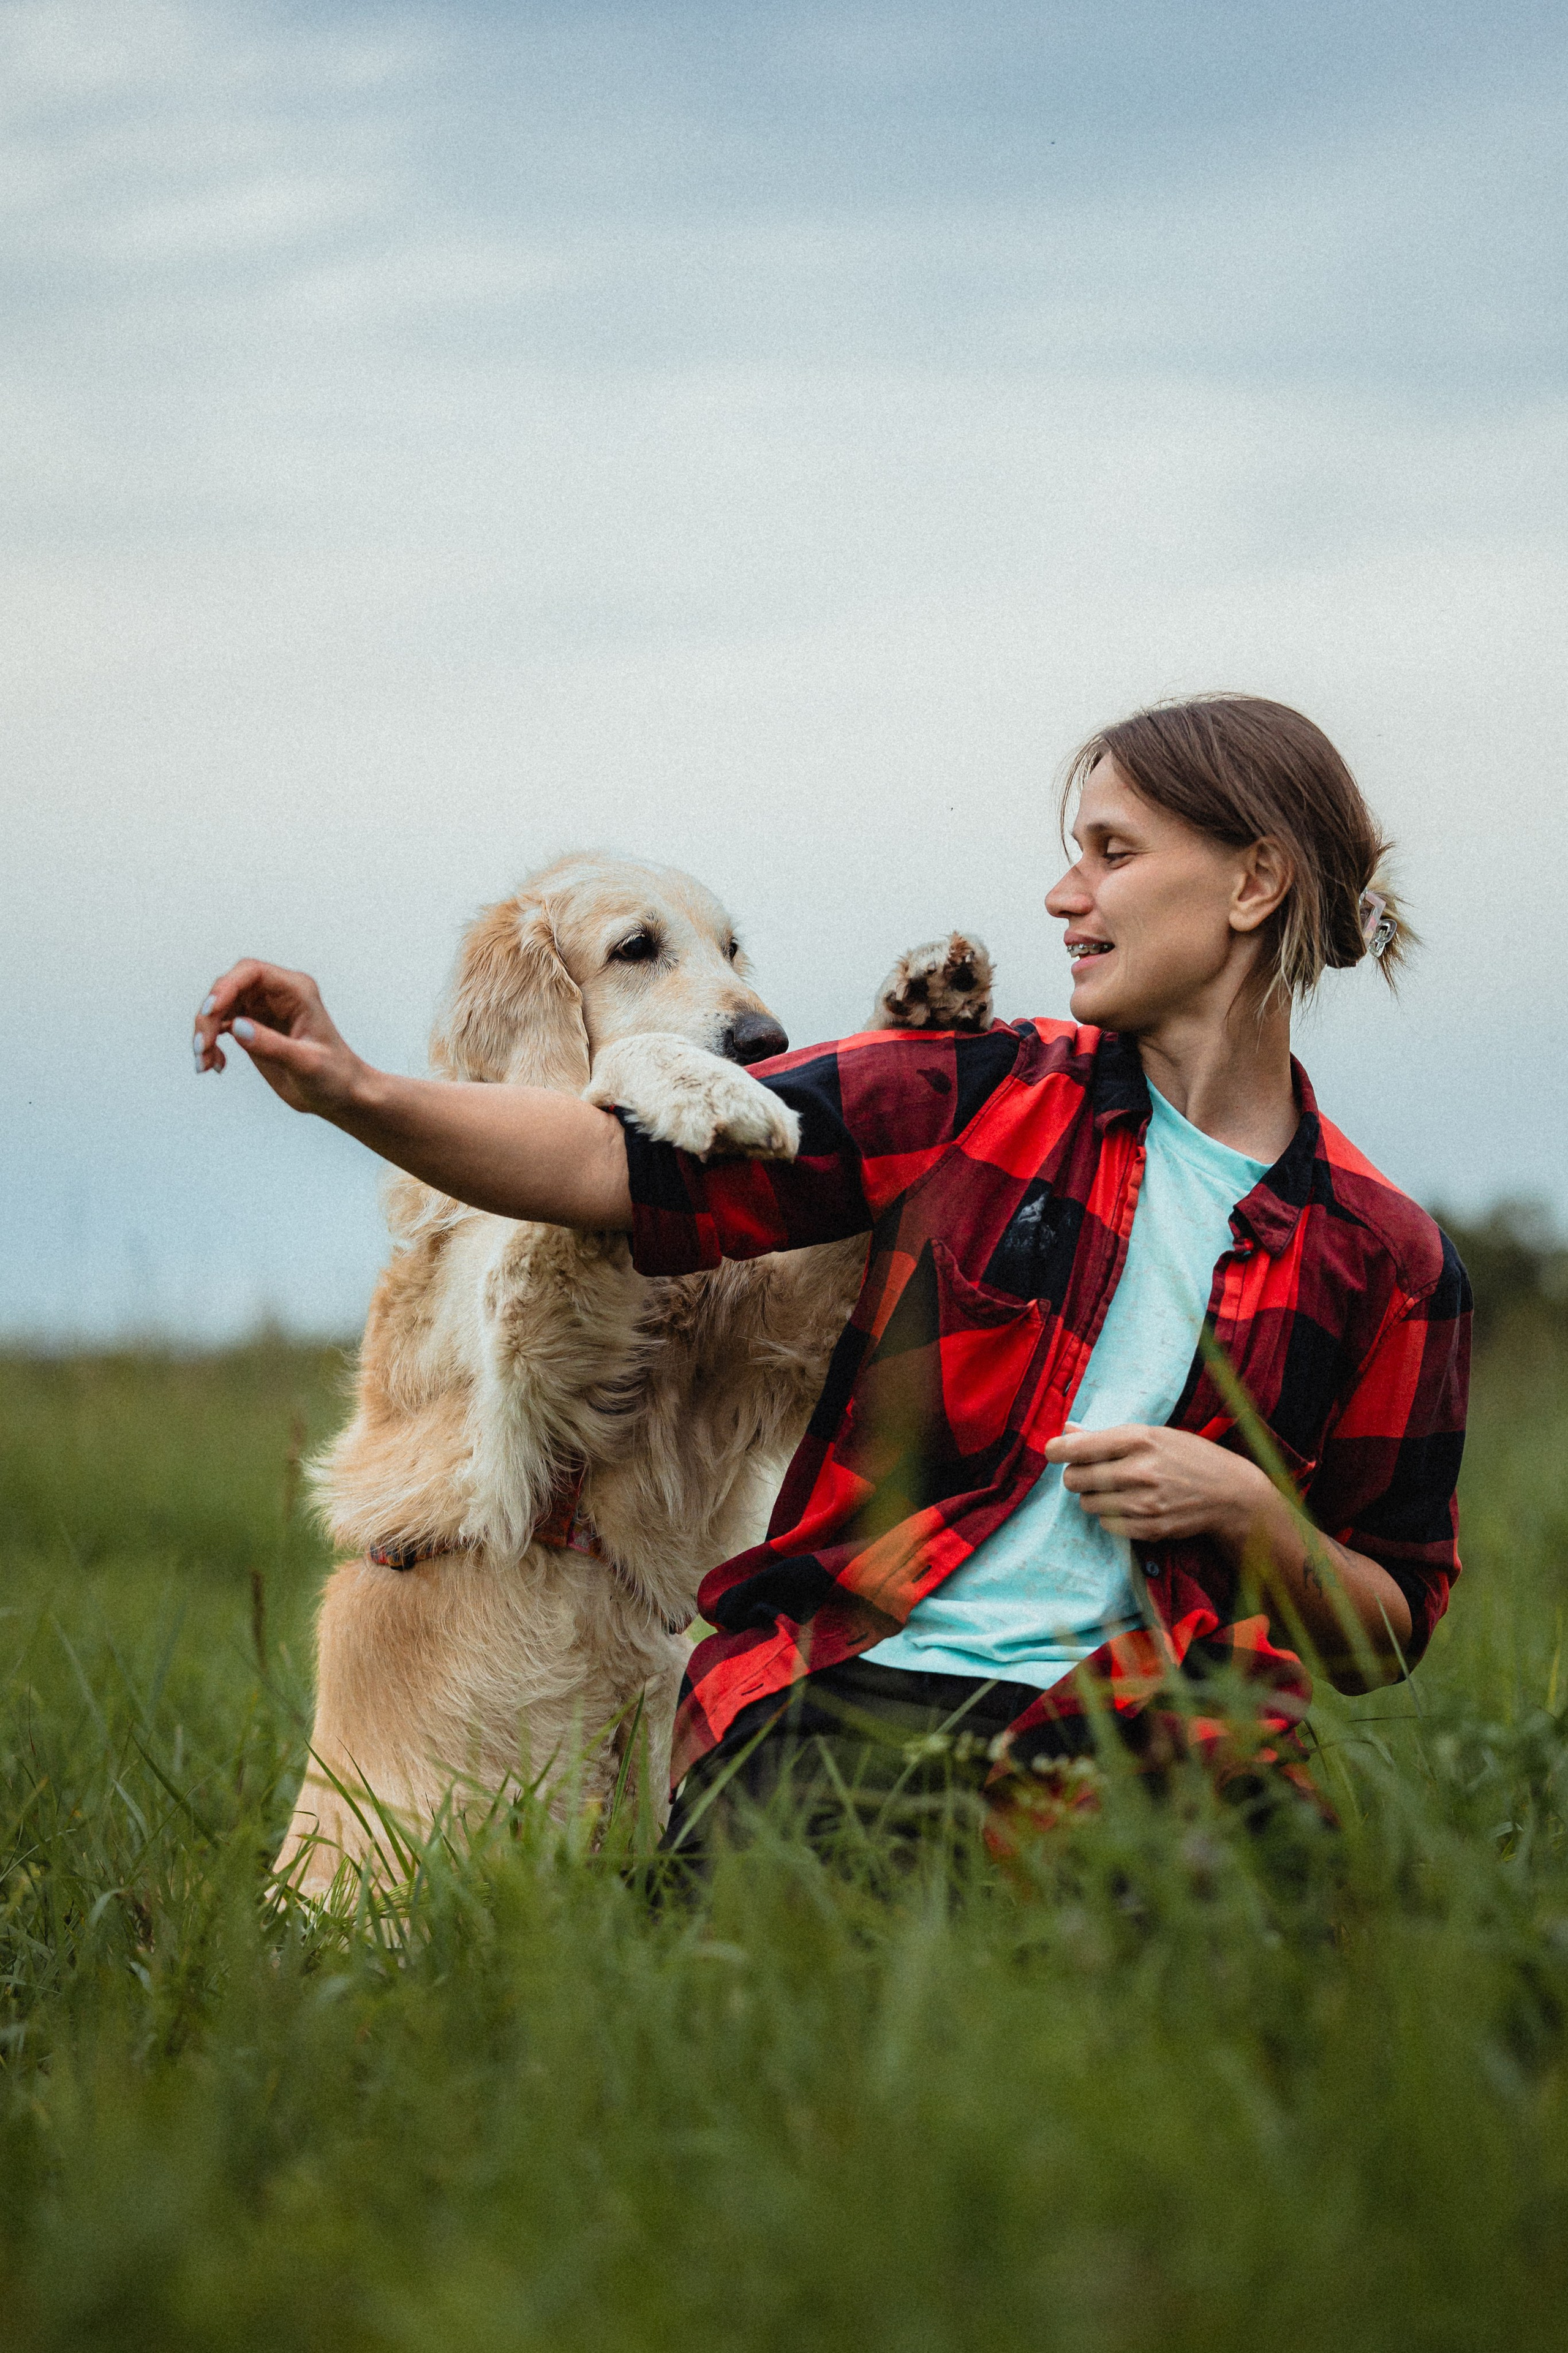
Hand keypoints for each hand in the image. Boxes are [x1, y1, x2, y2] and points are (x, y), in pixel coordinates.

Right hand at [193, 960, 362, 1116]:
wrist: (341, 1095)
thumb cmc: (335, 1076)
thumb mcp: (306, 1063)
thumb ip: (272, 1045)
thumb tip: (237, 1027)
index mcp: (296, 991)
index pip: (252, 972)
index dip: (225, 987)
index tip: (210, 1012)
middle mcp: (277, 994)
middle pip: (228, 988)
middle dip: (209, 1015)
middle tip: (203, 1048)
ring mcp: (263, 1009)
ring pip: (219, 1007)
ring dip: (206, 1032)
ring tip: (205, 1064)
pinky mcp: (252, 1028)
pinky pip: (221, 1025)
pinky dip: (211, 1043)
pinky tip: (215, 1065)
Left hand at [1044, 1421, 1273, 1551]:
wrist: (1230, 1493)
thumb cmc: (1188, 1456)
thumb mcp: (1154, 1435)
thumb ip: (1108, 1436)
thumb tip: (1067, 1431)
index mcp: (1140, 1439)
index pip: (1081, 1447)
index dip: (1057, 1450)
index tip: (1051, 1451)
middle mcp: (1141, 1471)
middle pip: (1077, 1478)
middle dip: (1075, 1475)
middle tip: (1086, 1473)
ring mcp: (1147, 1503)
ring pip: (1088, 1504)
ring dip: (1091, 1497)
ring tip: (1111, 1489)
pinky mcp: (1151, 1528)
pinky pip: (1107, 1525)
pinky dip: (1109, 1516)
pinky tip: (1126, 1507)